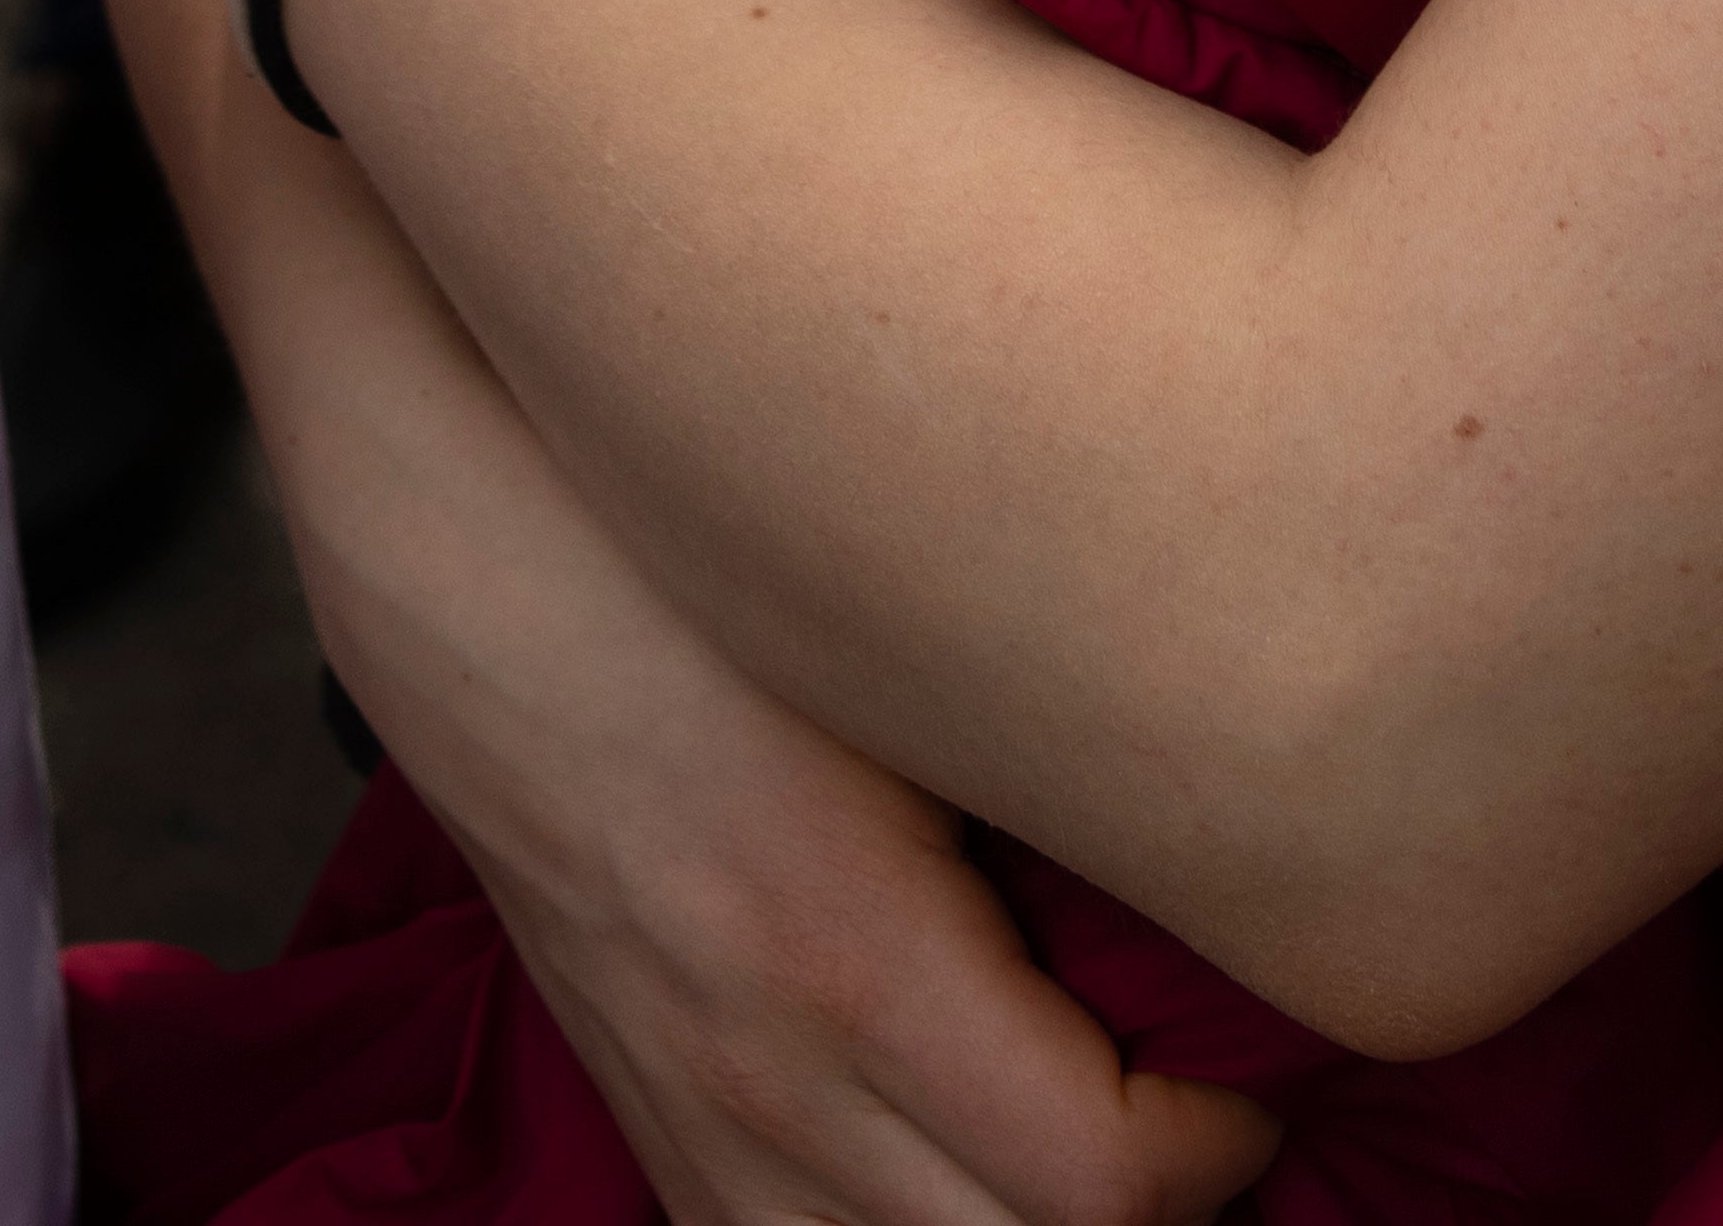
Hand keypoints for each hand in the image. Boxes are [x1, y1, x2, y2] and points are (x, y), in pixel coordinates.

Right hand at [314, 484, 1279, 1225]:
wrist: (461, 563)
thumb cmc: (702, 577)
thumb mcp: (909, 672)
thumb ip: (1059, 797)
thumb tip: (1236, 866)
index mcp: (853, 961)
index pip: (1109, 1185)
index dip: (1225, 1146)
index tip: (1261, 1065)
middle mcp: (767, 1082)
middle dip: (1152, 1216)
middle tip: (1208, 1107)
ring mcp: (694, 1123)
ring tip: (1099, 1142)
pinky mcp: (649, 1125)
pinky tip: (961, 1168)